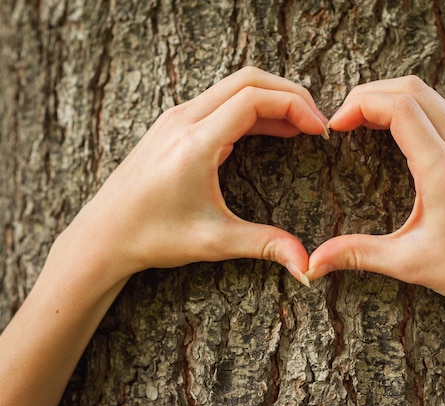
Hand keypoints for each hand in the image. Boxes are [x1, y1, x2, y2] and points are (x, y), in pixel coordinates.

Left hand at [62, 66, 326, 285]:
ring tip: (300, 125)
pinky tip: (269, 129)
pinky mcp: (173, 124)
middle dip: (289, 93)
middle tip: (316, 119)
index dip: (295, 107)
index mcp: (195, 143)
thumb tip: (306, 266)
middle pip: (247, 80)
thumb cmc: (152, 237)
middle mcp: (183, 120)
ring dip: (270, 98)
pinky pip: (219, 101)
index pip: (254, 99)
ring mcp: (176, 118)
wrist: (103, 235)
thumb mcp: (214, 242)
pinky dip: (251, 107)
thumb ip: (265, 245)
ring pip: (233, 87)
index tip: (320, 129)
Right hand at [306, 76, 444, 315]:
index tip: (335, 126)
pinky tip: (398, 133)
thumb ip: (357, 254)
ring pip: (431, 97)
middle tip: (344, 117)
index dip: (359, 106)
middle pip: (413, 89)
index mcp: (444, 170)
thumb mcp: (409, 262)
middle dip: (370, 94)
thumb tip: (313, 263)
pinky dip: (414, 109)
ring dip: (393, 97)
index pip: (399, 108)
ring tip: (364, 120)